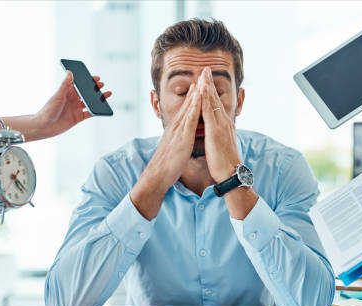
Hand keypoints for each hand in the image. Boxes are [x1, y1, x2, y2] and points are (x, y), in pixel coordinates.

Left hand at [32, 71, 111, 138]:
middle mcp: (73, 100)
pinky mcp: (78, 117)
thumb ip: (65, 84)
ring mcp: (76, 108)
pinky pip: (90, 113)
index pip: (79, 84)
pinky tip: (102, 108)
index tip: (95, 78)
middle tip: (102, 85)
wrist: (44, 127)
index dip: (87, 81)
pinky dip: (96, 111)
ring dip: (98, 99)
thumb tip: (70, 72)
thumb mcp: (58, 96)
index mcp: (67, 92)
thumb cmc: (48, 110)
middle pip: (86, 93)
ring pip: (90, 102)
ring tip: (106, 94)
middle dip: (94, 89)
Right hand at [129, 82, 200, 219]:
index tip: (199, 84)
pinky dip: (195, 106)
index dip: (193, 96)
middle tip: (203, 74)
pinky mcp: (182, 136)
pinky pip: (190, 118)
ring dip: (196, 92)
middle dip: (196, 88)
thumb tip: (182, 139)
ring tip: (203, 78)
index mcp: (176, 129)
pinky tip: (201, 97)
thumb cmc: (167, 166)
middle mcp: (177, 126)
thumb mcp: (175, 149)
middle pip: (188, 103)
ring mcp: (179, 130)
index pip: (187, 109)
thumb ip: (179, 141)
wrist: (158, 176)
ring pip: (189, 107)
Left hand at [200, 67, 240, 182]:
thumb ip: (218, 137)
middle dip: (210, 83)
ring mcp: (221, 125)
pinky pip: (209, 111)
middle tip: (206, 69)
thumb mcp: (221, 146)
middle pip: (215, 99)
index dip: (211, 92)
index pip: (216, 105)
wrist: (231, 174)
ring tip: (204, 72)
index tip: (206, 80)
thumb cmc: (225, 164)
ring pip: (213, 102)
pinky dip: (206, 99)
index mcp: (223, 125)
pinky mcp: (216, 130)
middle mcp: (224, 122)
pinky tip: (202, 89)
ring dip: (208, 86)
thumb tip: (215, 133)